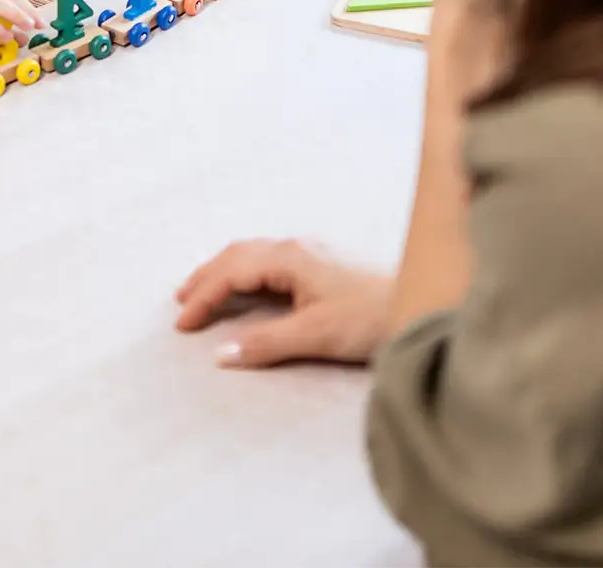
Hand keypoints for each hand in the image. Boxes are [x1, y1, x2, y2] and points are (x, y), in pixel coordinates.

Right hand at [174, 239, 393, 368]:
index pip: (231, 272)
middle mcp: (296, 249)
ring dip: (224, 271)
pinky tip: (248, 287)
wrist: (421, 305)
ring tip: (204, 292)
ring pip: (253, 254)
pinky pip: (269, 261)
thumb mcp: (315, 334)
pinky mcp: (323, 267)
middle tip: (181, 302)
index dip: (203, 296)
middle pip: (237, 254)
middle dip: (206, 277)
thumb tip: (220, 352)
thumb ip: (266, 343)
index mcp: (288, 258)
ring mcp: (310, 255)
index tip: (184, 323)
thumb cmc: (370, 317)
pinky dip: (245, 273)